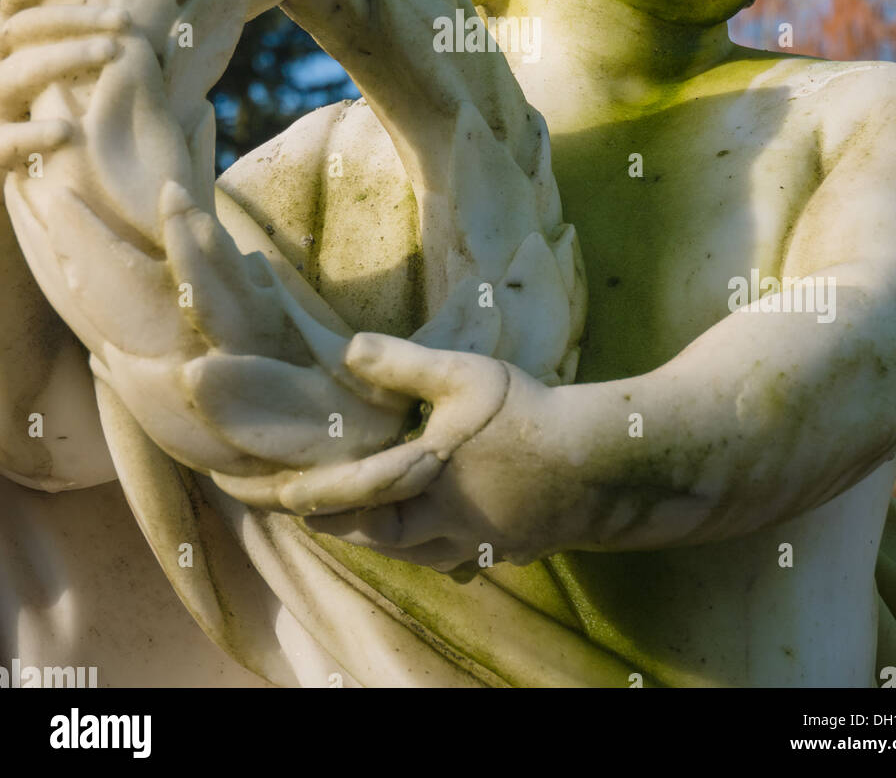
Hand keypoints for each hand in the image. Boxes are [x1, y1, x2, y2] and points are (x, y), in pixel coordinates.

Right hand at [0, 0, 126, 175]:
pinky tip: (66, 133)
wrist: (49, 176)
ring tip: (112, 54)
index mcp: (22, 31)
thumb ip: (115, 30)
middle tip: (126, 20)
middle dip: (75, 17)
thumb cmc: (86, 107)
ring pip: (15, 72)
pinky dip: (30, 134)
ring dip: (63, 58)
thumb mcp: (95, 63)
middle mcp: (1, 59)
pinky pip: (3, 138)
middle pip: (26, 23)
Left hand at [297, 334, 592, 573]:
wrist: (598, 464)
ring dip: (388, 545)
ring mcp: (481, 542)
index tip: (284, 500)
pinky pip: (462, 558)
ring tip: (371, 530)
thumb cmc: (527, 416)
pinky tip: (444, 539)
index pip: (359, 496)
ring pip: (421, 555)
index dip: (318, 499)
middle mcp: (447, 522)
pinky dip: (438, 550)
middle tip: (319, 519)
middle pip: (383, 539)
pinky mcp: (512, 547)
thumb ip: (404, 366)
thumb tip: (348, 350)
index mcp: (428, 482)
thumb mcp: (464, 377)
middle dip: (348, 531)